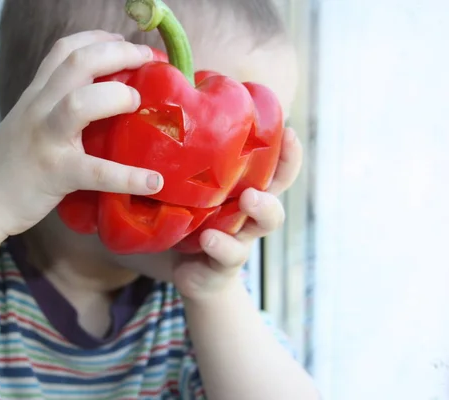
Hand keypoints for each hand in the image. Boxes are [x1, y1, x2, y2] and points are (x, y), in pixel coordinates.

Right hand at [0, 30, 162, 237]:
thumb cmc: (9, 163)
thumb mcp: (28, 122)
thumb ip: (55, 107)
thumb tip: (100, 105)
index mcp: (37, 96)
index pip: (65, 50)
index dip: (99, 38)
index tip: (125, 41)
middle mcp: (39, 109)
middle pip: (78, 64)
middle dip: (119, 53)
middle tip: (149, 59)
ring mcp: (46, 139)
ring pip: (79, 104)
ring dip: (117, 96)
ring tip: (138, 102)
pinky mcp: (55, 173)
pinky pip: (96, 172)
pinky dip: (129, 177)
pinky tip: (153, 181)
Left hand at [172, 127, 302, 301]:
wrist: (192, 273)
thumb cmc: (192, 221)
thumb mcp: (192, 193)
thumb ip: (188, 167)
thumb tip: (169, 118)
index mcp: (245, 190)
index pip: (275, 169)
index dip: (288, 153)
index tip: (290, 131)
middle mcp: (249, 212)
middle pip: (278, 189)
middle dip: (283, 172)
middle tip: (267, 158)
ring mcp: (241, 237)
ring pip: (265, 222)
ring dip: (261, 208)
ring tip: (248, 199)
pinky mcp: (226, 261)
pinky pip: (230, 253)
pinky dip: (221, 245)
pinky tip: (208, 238)